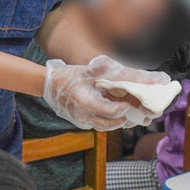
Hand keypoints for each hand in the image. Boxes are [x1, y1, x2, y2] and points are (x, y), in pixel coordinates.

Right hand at [43, 57, 165, 129]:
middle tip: (140, 115)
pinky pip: (100, 125)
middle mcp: (83, 115)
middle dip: (125, 120)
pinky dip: (112, 122)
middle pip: (109, 124)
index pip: (108, 111)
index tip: (131, 105)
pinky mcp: (83, 121)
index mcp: (84, 103)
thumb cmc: (66, 77)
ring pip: (105, 127)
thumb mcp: (82, 70)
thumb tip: (108, 63)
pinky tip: (122, 115)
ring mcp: (83, 120)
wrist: (49, 86)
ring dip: (120, 123)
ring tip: (134, 116)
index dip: (121, 110)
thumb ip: (96, 69)